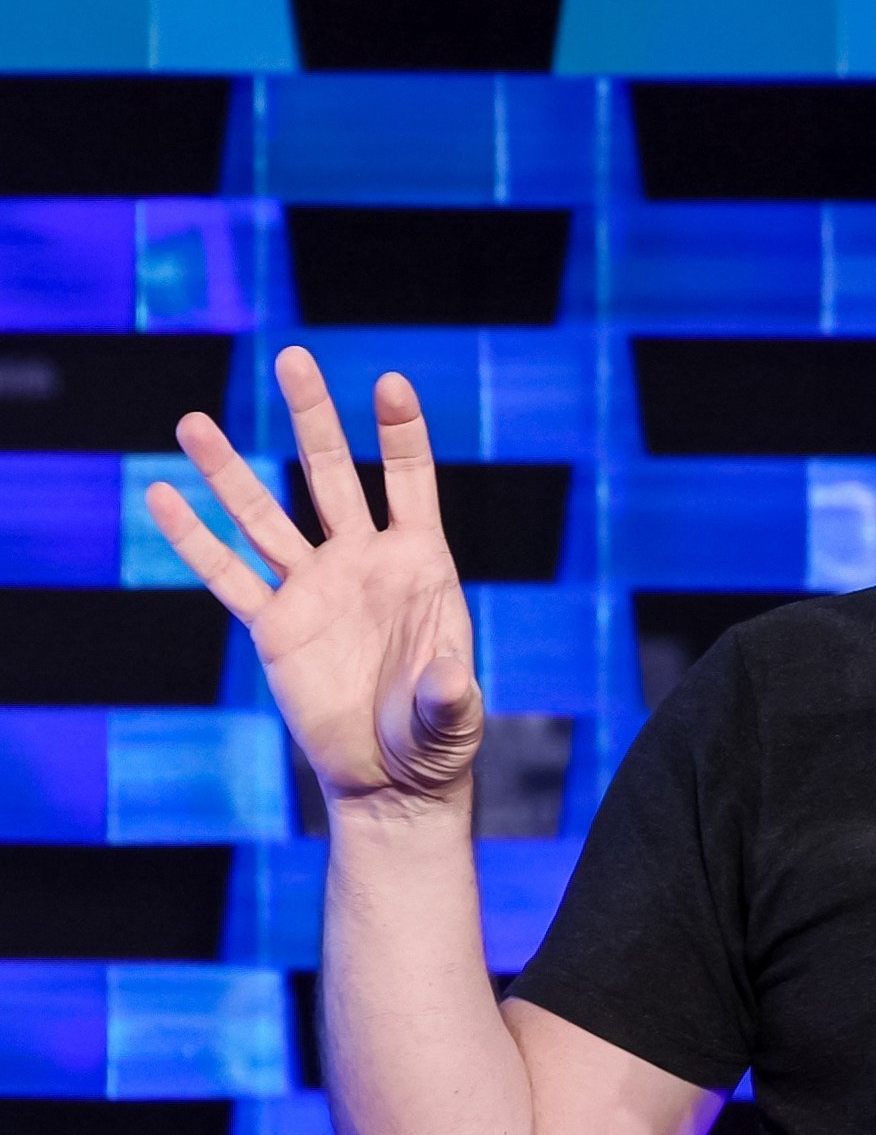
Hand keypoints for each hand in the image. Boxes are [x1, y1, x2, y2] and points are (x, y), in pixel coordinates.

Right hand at [145, 346, 478, 821]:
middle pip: (332, 475)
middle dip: (313, 418)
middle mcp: (363, 564)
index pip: (409, 483)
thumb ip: (451, 692)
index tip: (390, 382)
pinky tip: (164, 498)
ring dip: (229, 470)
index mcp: (421, 566)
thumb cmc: (436, 737)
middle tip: (294, 359)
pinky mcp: (274, 625)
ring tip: (193, 420)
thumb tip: (448, 677)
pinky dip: (195, 541)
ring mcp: (314, 588)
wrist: (391, 775)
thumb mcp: (453, 714)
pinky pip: (228, 576)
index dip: (400, 434)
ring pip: (266, 515)